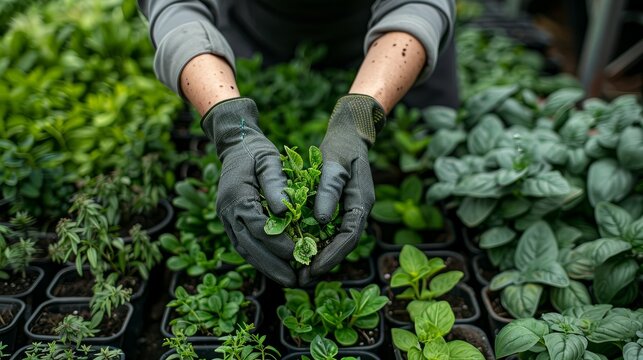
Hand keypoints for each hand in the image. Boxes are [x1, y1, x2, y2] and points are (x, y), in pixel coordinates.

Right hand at [201, 98, 295, 286]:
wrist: (235, 146)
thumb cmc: (256, 151)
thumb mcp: (268, 160)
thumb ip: (275, 183)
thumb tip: (283, 211)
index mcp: (236, 196)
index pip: (258, 226)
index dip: (277, 243)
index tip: (297, 253)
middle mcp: (226, 211)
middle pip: (249, 246)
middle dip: (271, 265)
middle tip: (293, 281)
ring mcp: (226, 219)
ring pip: (245, 250)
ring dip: (265, 267)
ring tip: (287, 280)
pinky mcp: (230, 222)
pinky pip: (244, 245)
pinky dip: (260, 259)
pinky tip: (276, 268)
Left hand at [299, 94, 385, 284]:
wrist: (349, 134)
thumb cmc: (341, 146)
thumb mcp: (334, 164)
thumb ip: (329, 191)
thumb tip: (321, 220)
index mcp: (361, 203)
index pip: (349, 237)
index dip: (331, 255)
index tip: (313, 268)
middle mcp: (358, 211)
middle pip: (343, 245)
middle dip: (324, 263)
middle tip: (302, 279)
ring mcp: (350, 211)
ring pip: (336, 241)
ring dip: (320, 257)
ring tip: (299, 272)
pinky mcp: (341, 208)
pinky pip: (330, 231)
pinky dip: (317, 243)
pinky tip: (300, 250)